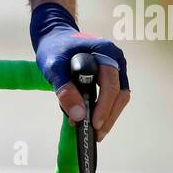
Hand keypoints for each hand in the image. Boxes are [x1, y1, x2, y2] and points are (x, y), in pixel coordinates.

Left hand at [31, 2, 129, 141]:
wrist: (54, 37)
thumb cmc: (54, 48)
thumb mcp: (53, 67)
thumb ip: (64, 89)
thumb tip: (78, 115)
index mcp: (105, 52)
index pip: (111, 84)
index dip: (104, 106)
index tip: (94, 123)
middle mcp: (115, 59)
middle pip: (119, 93)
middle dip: (108, 116)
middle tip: (96, 135)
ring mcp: (115, 68)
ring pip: (118, 98)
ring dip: (108, 116)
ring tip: (94, 133)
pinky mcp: (109, 77)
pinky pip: (111, 96)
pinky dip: (104, 110)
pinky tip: (92, 121)